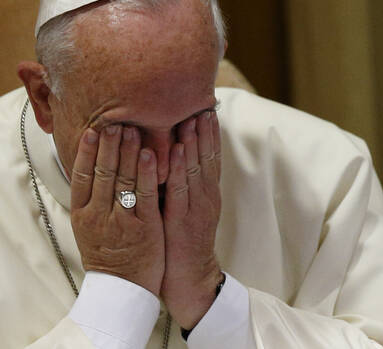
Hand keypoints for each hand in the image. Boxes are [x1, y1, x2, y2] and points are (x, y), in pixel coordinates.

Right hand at [69, 125, 164, 294]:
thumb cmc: (106, 256)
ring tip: (132, 128)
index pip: (81, 176)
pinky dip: (146, 173)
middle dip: (109, 145)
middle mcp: (98, 215)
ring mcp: (121, 221)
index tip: (92, 130)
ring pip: (122, 179)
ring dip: (127, 152)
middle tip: (115, 121)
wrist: (123, 291)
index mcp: (82, 214)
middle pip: (102, 172)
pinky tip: (149, 154)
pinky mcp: (144, 227)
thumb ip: (90, 199)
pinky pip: (144, 195)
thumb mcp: (88, 228)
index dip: (86, 152)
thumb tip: (90, 167)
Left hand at [161, 111, 222, 328]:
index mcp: (207, 193)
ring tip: (193, 116)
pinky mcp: (183, 220)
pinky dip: (179, 168)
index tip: (207, 107)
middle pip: (207, 157)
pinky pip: (180, 190)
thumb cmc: (182, 243)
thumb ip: (181, 183)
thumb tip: (171, 155)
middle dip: (204, 129)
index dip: (210, 132)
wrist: (190, 279)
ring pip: (196, 168)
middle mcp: (205, 196)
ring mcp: (196, 208)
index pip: (211, 156)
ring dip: (194, 141)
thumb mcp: (185, 208)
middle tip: (202, 102)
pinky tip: (177, 150)